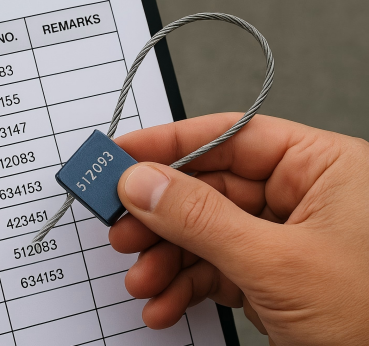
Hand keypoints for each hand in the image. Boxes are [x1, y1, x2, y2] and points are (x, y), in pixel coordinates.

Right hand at [110, 114, 368, 345]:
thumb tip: (142, 182)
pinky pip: (216, 270)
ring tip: (141, 279)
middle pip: (210, 189)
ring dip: (166, 260)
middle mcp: (305, 197)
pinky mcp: (275, 279)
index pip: (232, 138)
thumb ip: (201, 219)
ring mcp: (287, 241)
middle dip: (161, 217)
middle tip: (120, 226)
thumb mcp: (277, 263)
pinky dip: (185, 288)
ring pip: (206, 234)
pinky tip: (164, 303)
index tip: (119, 154)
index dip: (170, 144)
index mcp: (323, 168)